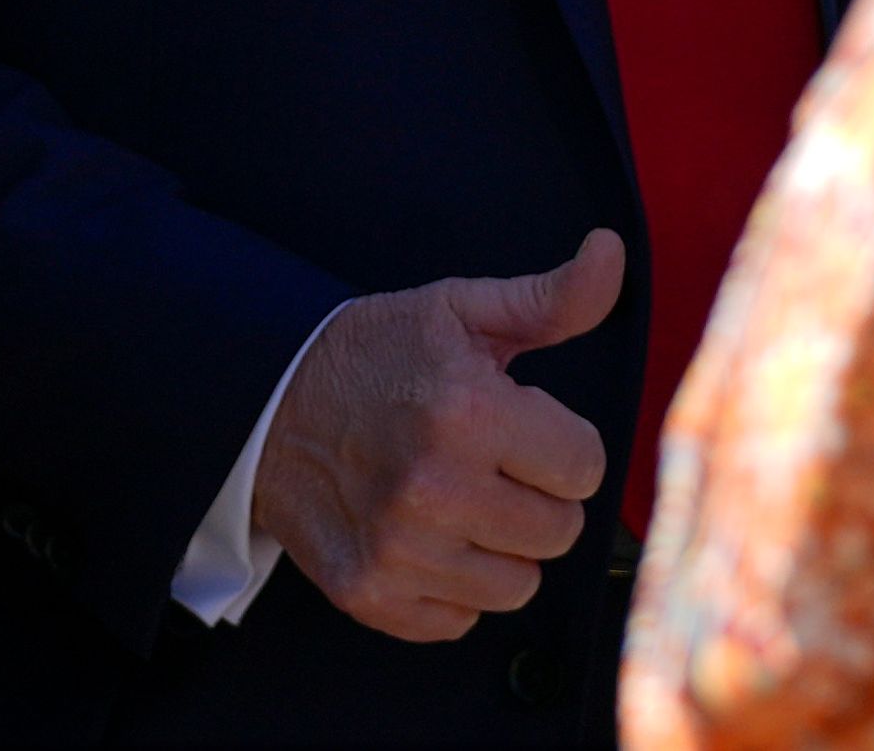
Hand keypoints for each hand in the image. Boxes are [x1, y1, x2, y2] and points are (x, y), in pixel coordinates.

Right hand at [249, 231, 626, 642]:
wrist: (264, 400)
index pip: (585, 466)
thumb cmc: (374, 355)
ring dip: (498, 546)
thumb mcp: (458, 311)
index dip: (559, 442)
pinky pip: (460, 619)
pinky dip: (450, 586)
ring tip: (457, 499)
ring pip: (516, 584)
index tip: (521, 426)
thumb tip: (609, 254)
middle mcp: (435, 488)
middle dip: (534, 494)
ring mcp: (399, 549)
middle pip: (558, 531)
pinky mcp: (370, 592)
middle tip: (487, 462)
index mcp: (468, 411)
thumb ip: (550, 298)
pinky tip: (423, 536)